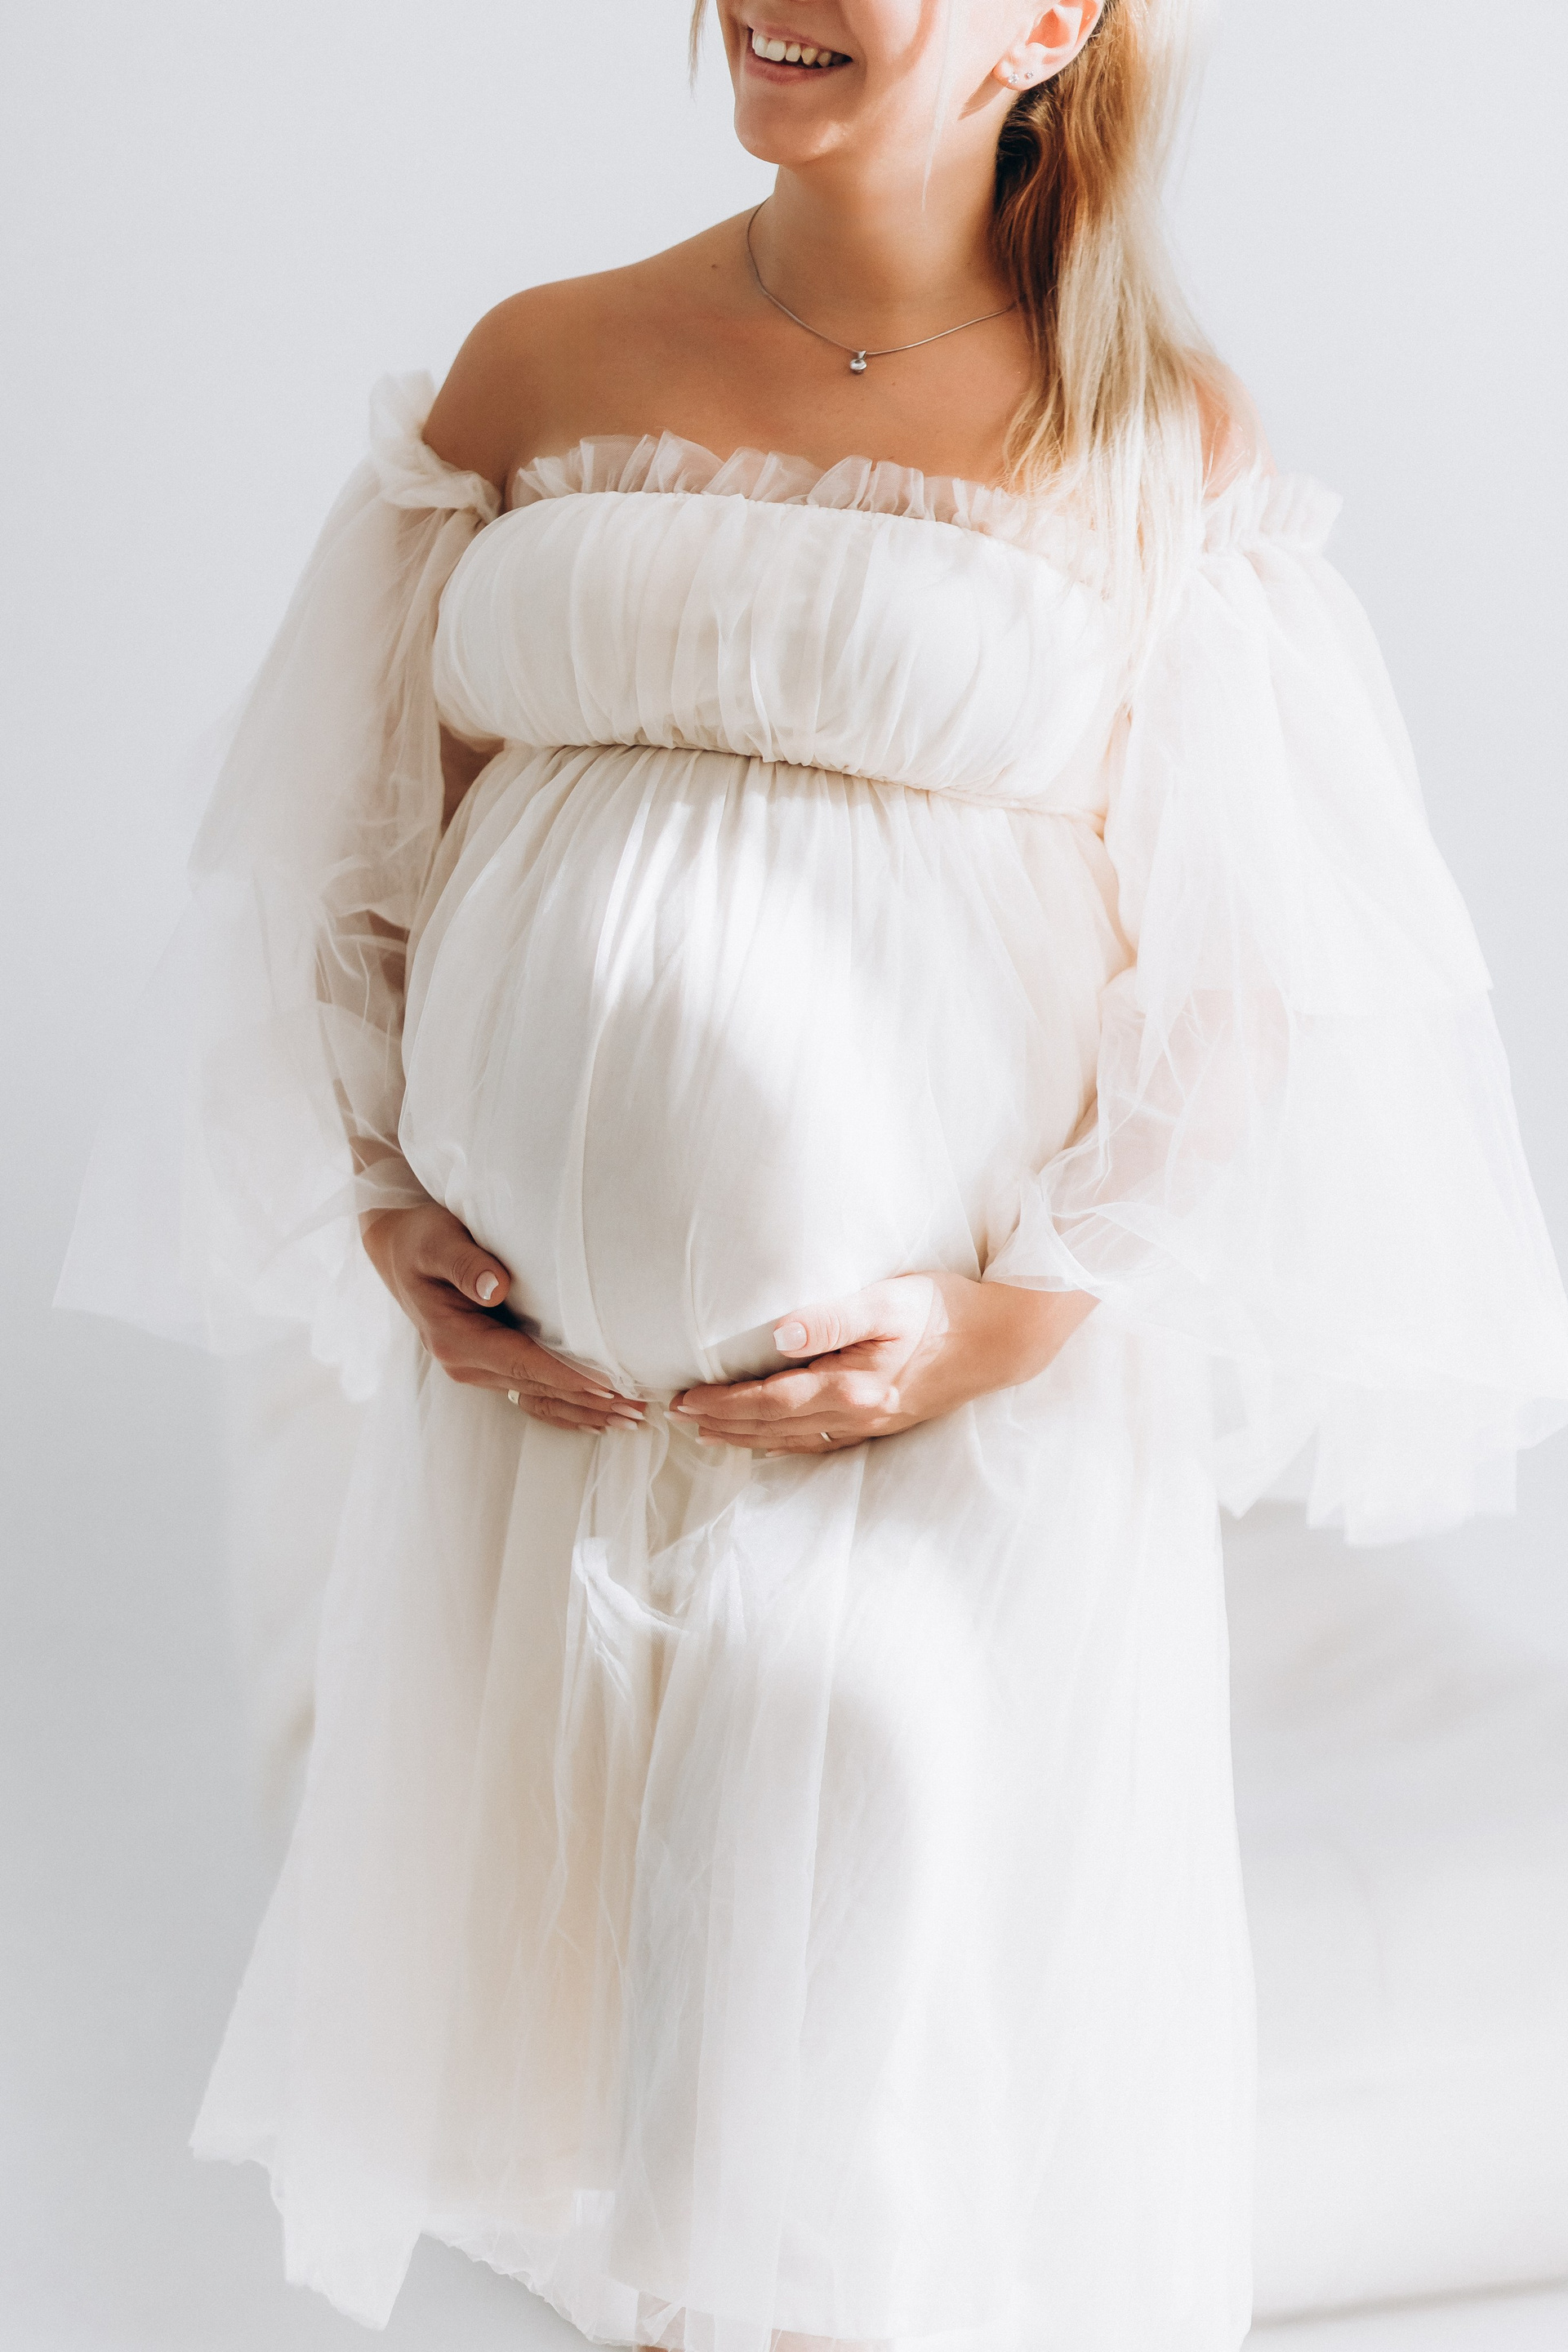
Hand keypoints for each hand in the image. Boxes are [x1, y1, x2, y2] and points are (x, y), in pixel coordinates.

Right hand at [361, 1203, 644, 1433]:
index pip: (521, 1362)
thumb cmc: (421, 1238)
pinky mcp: (490, 1363)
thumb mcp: (435, 1241)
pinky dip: (568, 1406)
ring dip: (585, 1411)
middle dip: (589, 1401)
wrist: (399, 1248)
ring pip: (539, 1398)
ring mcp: (477, 1368)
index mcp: (454, 1338)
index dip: (566, 1375)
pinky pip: (532, 1393)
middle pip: (537, 1388)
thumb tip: (495, 1288)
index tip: (608, 1386)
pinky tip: (601, 1414)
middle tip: (639, 1409)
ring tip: (632, 1419)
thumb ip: (465, 1263)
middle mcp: (465, 1363)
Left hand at [670, 1273, 1093, 1453]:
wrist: (1006, 1339)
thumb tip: (779, 1331)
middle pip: (775, 1426)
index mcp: (852, 1386)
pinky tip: (777, 1440)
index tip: (684, 1400)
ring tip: (713, 1434)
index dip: (724, 1403)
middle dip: (725, 1424)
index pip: (770, 1400)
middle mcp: (858, 1413)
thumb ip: (832, 1316)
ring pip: (796, 1439)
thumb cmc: (946, 1310)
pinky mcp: (886, 1419)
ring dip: (750, 1438)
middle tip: (681, 1420)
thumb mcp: (890, 1299)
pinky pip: (823, 1441)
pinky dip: (788, 1443)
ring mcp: (873, 1422)